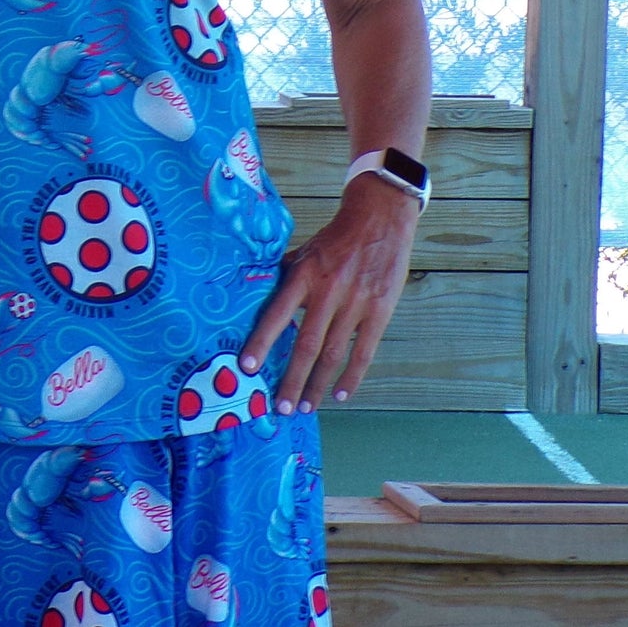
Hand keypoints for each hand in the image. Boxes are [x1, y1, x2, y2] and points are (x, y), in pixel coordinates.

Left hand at [241, 175, 418, 413]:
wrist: (379, 219)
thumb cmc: (335, 238)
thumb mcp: (302, 250)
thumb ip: (283, 276)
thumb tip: (254, 294)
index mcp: (303, 274)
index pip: (276, 313)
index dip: (262, 342)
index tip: (247, 366)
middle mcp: (327, 291)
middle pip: (305, 345)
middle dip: (292, 380)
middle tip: (280, 408)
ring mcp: (355, 303)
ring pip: (333, 354)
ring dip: (318, 385)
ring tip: (306, 407)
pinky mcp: (379, 311)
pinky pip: (364, 351)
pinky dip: (352, 376)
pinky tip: (340, 394)